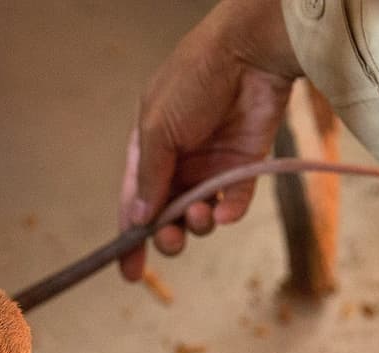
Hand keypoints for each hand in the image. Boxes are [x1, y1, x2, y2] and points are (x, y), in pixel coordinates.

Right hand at [119, 0, 302, 280]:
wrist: (249, 53)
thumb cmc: (193, 81)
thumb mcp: (157, 129)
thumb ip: (149, 178)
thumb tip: (137, 220)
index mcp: (149, 150)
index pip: (135, 203)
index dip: (130, 239)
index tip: (129, 272)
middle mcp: (179, 163)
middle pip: (168, 217)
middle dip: (168, 236)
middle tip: (172, 239)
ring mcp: (212, 166)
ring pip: (200, 215)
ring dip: (198, 224)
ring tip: (202, 214)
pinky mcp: (245, 166)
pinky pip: (234, 203)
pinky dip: (228, 213)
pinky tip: (223, 212)